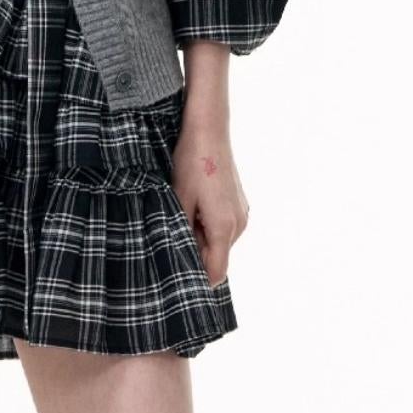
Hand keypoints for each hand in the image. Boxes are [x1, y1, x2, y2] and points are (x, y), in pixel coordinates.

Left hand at [171, 107, 248, 288]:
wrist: (209, 130)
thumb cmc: (191, 163)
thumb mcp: (178, 200)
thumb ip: (180, 233)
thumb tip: (178, 258)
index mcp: (224, 227)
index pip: (216, 272)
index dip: (197, 280)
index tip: (178, 282)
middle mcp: (238, 224)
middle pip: (217, 257)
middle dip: (195, 255)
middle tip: (170, 238)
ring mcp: (242, 213)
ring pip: (219, 242)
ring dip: (199, 238)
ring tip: (182, 215)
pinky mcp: (239, 204)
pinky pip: (223, 227)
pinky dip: (207, 225)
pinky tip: (193, 206)